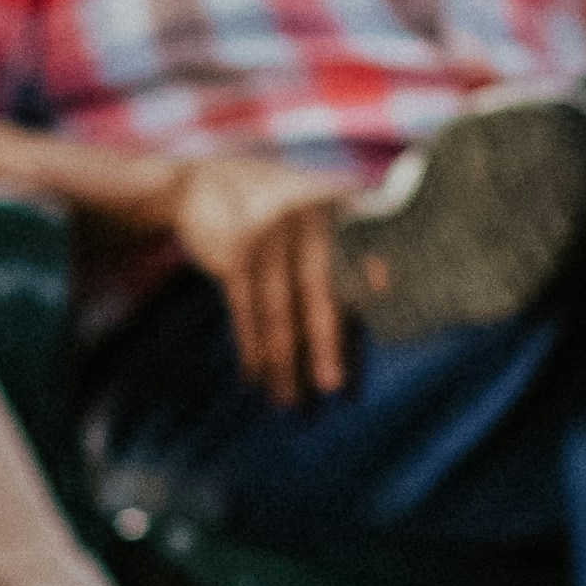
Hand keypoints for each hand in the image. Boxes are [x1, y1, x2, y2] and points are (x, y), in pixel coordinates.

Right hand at [169, 153, 358, 404]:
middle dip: (325, 347)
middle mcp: (307, 219)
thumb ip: (346, 257)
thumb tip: (383, 295)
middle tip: (333, 391)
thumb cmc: (273, 216)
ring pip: (278, 313)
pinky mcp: (234, 253)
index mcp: (338, 212)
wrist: (202, 183)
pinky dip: (249, 348)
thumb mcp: (311, 222)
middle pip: (319, 296)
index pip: (357, 274)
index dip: (365, 317)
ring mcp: (268, 235)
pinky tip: (254, 380)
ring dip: (282, 362)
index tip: (378, 347)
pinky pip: (244, 312)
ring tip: (289, 403)